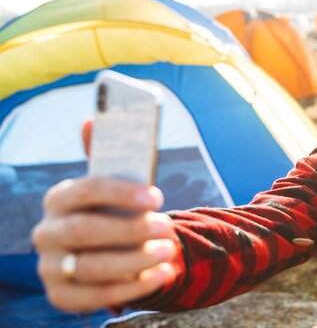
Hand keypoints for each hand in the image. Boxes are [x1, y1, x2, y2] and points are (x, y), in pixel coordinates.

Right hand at [31, 120, 179, 311]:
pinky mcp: (62, 295)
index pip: (84, 190)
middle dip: (131, 230)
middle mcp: (47, 233)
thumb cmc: (116, 210)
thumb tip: (94, 119)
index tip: (155, 197)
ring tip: (169, 251)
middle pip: (85, 231)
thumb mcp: (116, 185)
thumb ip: (109, 157)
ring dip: (137, 260)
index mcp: (59, 198)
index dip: (120, 193)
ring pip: (92, 267)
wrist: (110, 250)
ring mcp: (51, 267)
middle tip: (168, 228)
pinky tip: (163, 274)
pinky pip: (97, 297)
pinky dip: (135, 287)